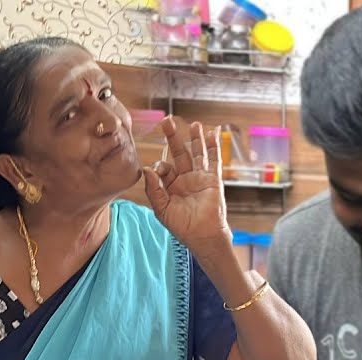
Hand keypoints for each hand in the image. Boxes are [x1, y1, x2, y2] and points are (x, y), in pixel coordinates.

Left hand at [142, 116, 230, 259]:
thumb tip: (147, 169)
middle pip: (179, 153)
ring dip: (195, 138)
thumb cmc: (182, 226)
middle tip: (167, 121)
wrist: (202, 236)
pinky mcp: (213, 180)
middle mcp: (186, 179)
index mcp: (171, 185)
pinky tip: (212, 134)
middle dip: (173, 137)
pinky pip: (214, 160)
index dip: (160, 166)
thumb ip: (153, 189)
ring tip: (194, 124)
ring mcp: (200, 178)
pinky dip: (214, 147)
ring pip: (197, 153)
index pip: (164, 167)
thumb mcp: (161, 208)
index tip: (160, 172)